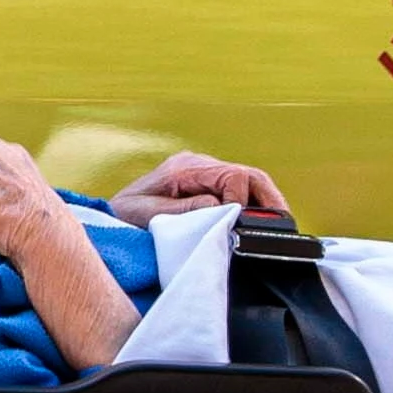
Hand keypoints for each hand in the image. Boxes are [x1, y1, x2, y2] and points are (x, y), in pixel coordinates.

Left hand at [100, 151, 291, 223]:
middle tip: (285, 224)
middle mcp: (199, 166)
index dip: (243, 201)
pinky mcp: (206, 186)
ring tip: (280, 226)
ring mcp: (204, 175)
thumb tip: (219, 206)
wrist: (107, 218)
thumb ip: (183, 210)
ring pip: (250, 181)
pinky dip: (254, 205)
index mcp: (186, 168)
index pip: (233, 176)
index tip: (241, 223)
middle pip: (248, 175)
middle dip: (269, 199)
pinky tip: (261, 223)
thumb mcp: (147, 215)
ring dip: (266, 202)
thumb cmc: (123, 217)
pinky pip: (239, 190)